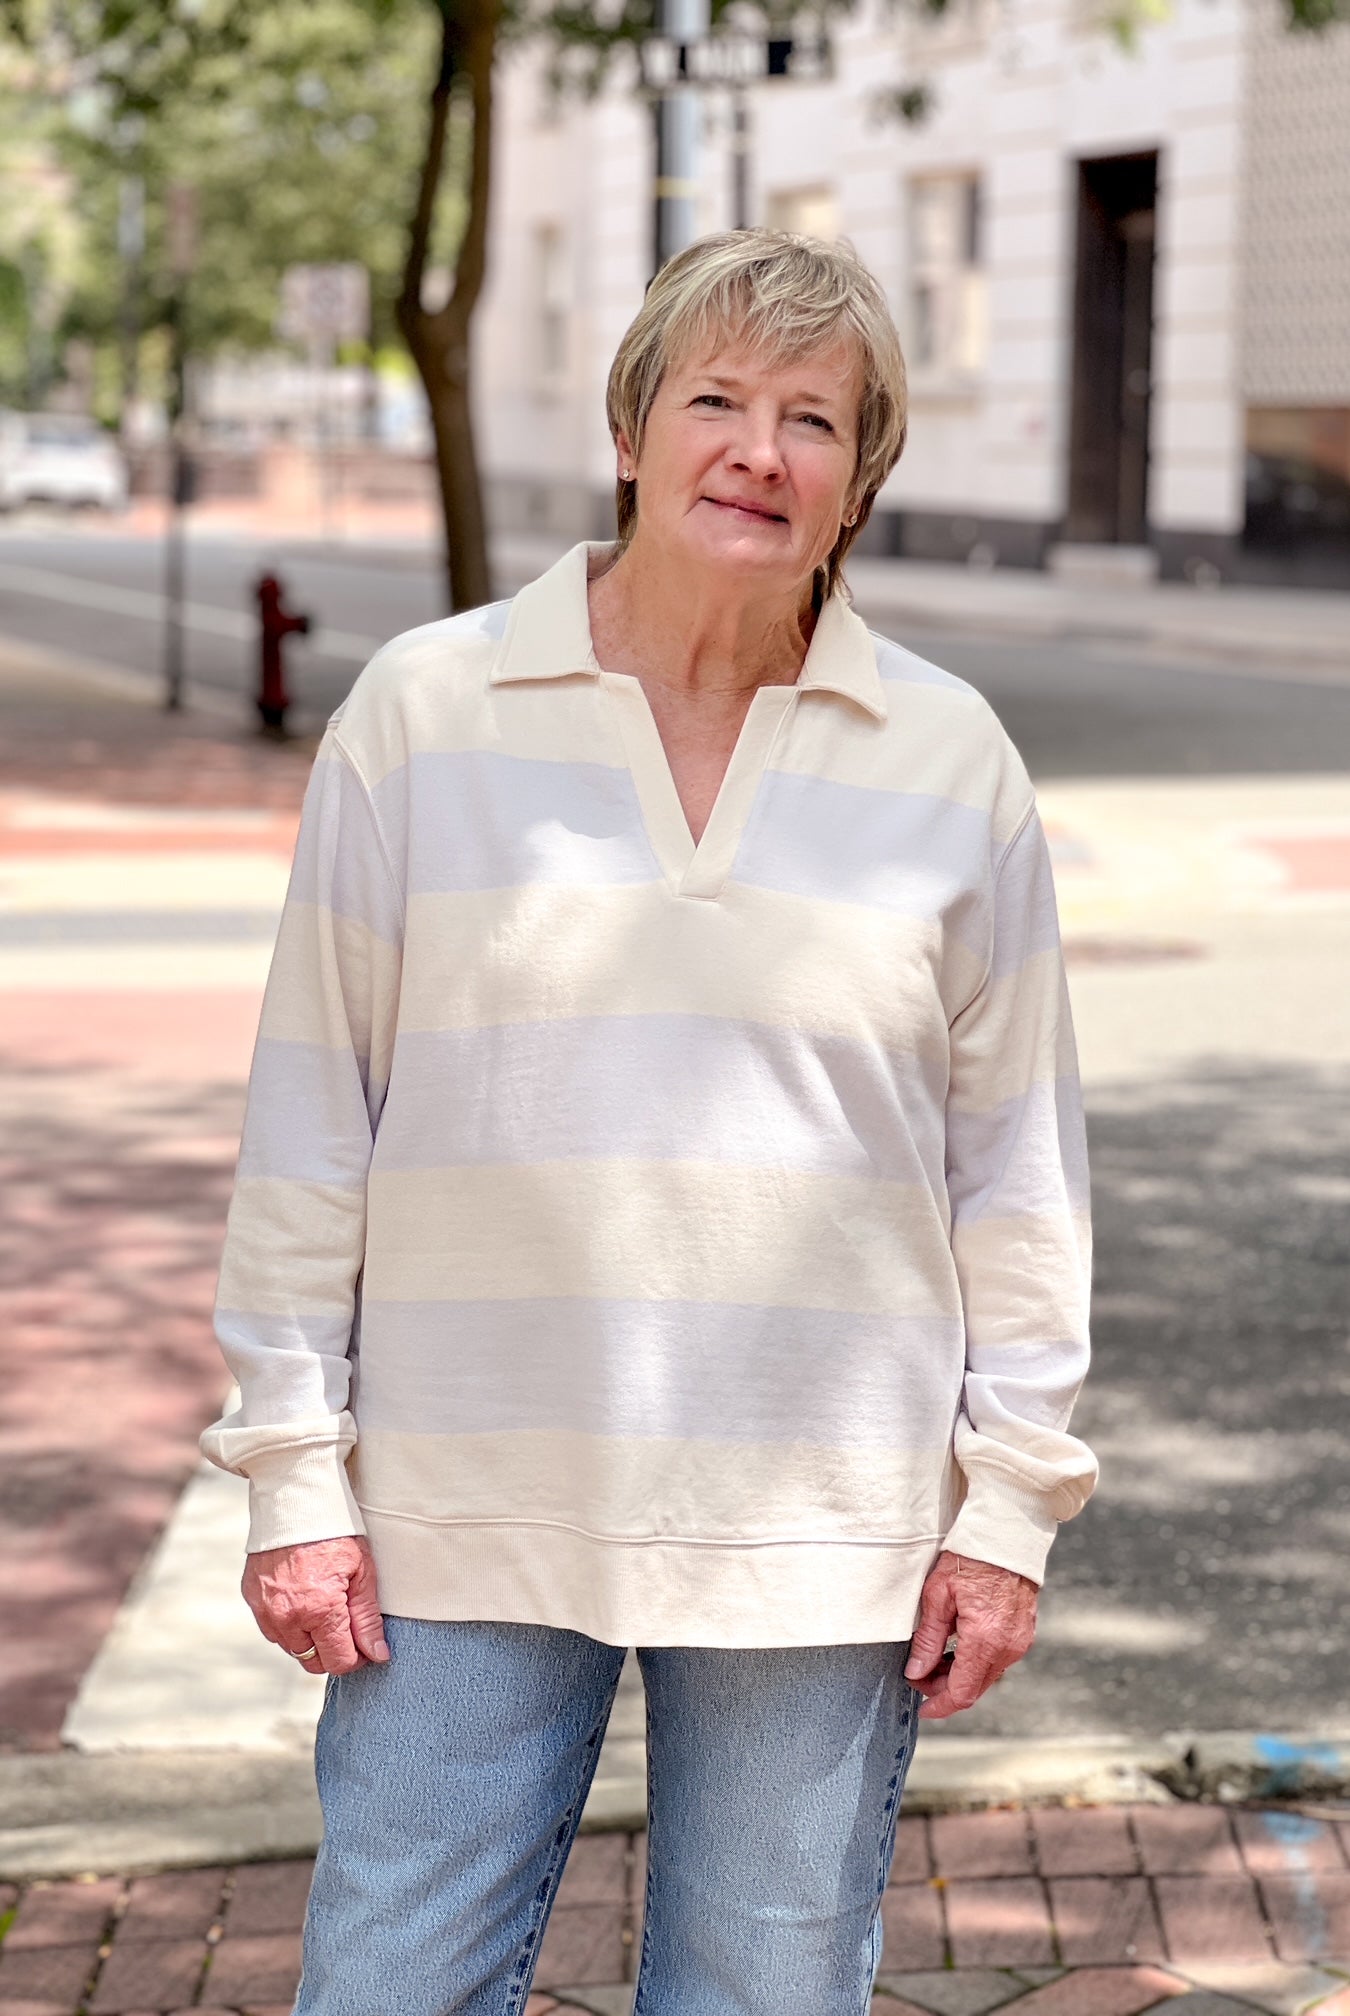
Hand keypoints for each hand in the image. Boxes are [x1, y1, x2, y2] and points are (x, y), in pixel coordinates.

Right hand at [242, 1536, 389, 1676]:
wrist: (295, 1498)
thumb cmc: (334, 1530)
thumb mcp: (362, 1571)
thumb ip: (368, 1618)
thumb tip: (377, 1654)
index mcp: (319, 1609)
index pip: (338, 1662)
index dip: (356, 1658)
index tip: (365, 1646)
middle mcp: (287, 1616)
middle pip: (312, 1661)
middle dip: (333, 1652)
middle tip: (347, 1627)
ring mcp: (265, 1610)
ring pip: (291, 1647)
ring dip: (310, 1639)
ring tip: (325, 1606)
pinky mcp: (253, 1599)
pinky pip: (273, 1629)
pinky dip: (289, 1624)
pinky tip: (304, 1599)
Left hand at [903, 1550, 1036, 1720]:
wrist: (1006, 1536)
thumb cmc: (970, 1558)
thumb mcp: (937, 1595)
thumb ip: (927, 1639)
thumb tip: (916, 1671)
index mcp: (985, 1639)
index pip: (962, 1691)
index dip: (939, 1705)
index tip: (922, 1707)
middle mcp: (1007, 1647)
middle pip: (974, 1688)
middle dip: (944, 1689)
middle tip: (919, 1675)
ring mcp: (1019, 1642)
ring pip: (986, 1677)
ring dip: (960, 1676)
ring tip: (934, 1659)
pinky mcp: (1023, 1635)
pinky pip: (998, 1661)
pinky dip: (976, 1663)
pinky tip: (957, 1649)